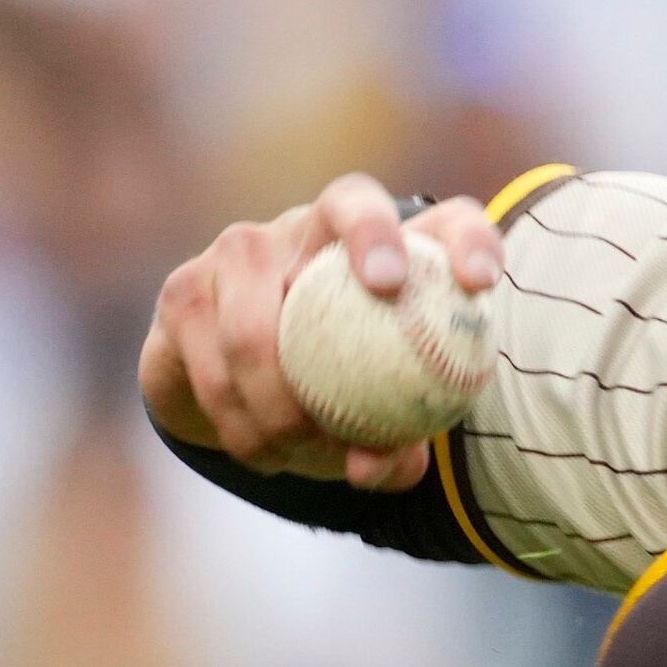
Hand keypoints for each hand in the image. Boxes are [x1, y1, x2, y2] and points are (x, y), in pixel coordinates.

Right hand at [139, 173, 505, 486]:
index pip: (447, 222)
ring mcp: (242, 249)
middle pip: (350, 203)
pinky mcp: (185, 291)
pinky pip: (216, 371)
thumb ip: (395, 443)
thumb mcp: (376, 421)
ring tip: (303, 447)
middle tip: (388, 288)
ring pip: (262, 324)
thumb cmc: (334, 393)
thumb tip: (387, 463)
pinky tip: (266, 452)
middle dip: (373, 237)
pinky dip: (245, 424)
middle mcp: (313, 225)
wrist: (232, 386)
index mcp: (386, 248)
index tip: (481, 283)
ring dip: (283, 403)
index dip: (467, 240)